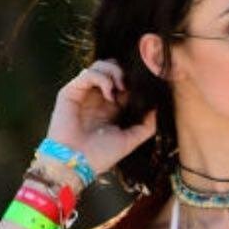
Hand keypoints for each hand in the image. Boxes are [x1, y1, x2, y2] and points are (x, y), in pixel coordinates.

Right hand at [45, 58, 157, 177]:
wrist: (77, 162)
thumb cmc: (100, 155)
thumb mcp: (130, 141)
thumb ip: (146, 126)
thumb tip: (157, 108)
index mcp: (111, 108)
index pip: (124, 83)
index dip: (133, 82)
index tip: (143, 89)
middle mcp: (97, 98)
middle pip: (112, 69)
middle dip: (124, 72)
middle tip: (130, 86)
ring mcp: (84, 94)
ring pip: (100, 66)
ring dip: (114, 72)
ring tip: (121, 88)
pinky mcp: (71, 92)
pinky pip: (87, 73)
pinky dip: (102, 78)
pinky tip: (109, 93)